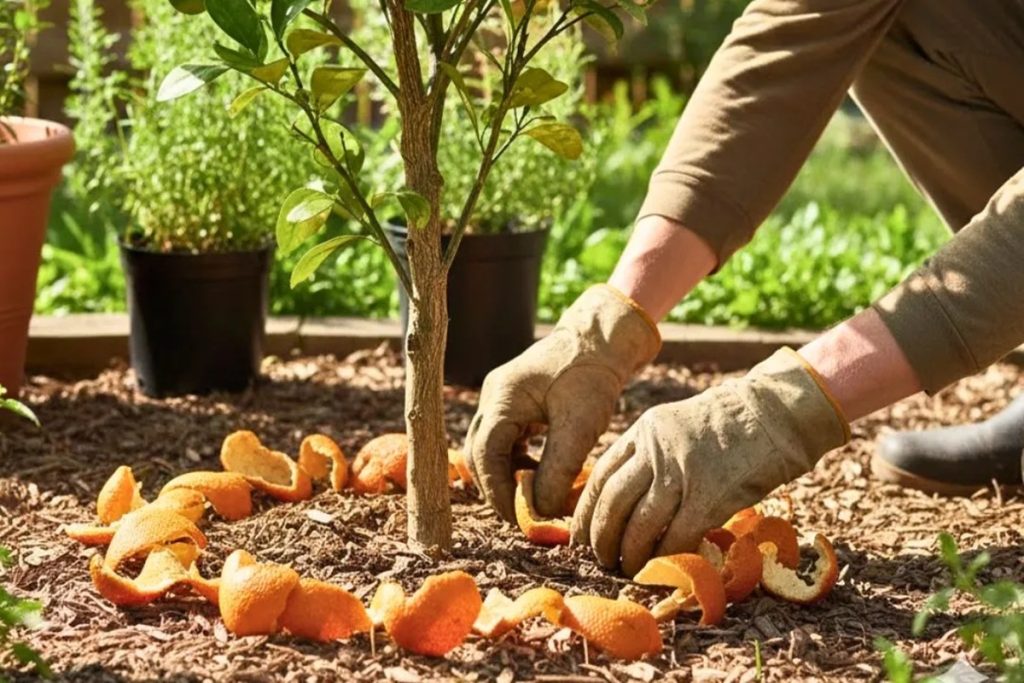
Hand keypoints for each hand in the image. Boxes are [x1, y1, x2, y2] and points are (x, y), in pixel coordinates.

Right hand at [465, 285, 660, 521]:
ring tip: (534, 496)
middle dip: (498, 487)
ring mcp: (501, 396)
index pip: (485, 455)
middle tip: (524, 514)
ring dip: (507, 475)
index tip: (520, 517)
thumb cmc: (593, 376)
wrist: (603, 339)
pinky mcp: (514, 400)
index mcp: (502, 398)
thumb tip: (539, 510)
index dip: (498, 491)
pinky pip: (505, 438)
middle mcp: (494, 395)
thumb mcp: (580, 427)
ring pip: (490, 447)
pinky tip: (539, 473)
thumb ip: (558, 470)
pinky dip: (516, 460)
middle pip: (480, 453)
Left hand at [571, 348, 849, 576]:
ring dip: (630, 554)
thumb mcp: (676, 426)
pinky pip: (678, 536)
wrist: (776, 411)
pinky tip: (664, 567)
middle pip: (613, 503)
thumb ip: (649, 455)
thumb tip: (627, 499)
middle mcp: (656, 451)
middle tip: (602, 559)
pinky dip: (667, 558)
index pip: (600, 475)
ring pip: (640, 525)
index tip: (580, 535)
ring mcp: (683, 473)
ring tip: (629, 569)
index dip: (585, 511)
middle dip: (601, 538)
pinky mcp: (711, 496)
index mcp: (644, 432)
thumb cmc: (730, 423)